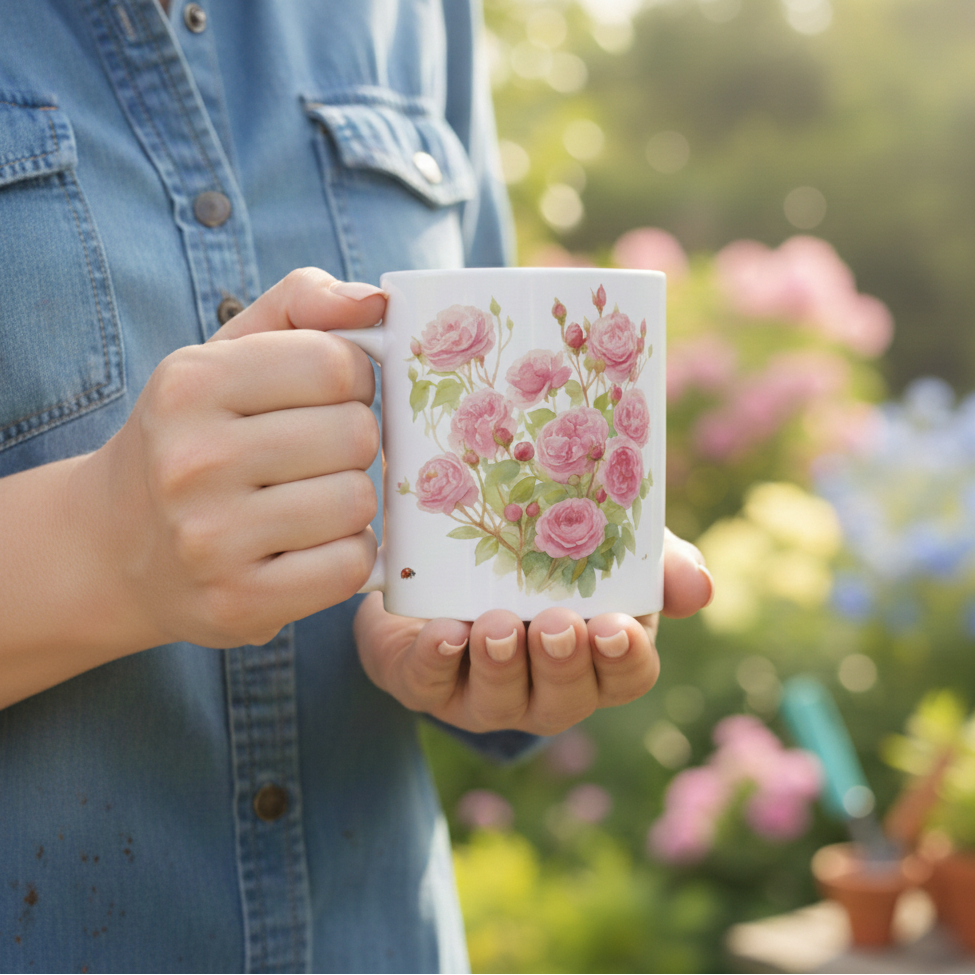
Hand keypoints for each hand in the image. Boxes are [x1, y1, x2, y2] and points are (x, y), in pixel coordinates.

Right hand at [75, 269, 385, 650]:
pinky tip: (311, 546)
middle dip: (353, 442)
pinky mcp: (238, 603)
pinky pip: (349, 565)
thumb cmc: (194, 438)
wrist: (114, 547)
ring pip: (358, 501)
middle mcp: (191, 461)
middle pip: (356, 434)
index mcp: (190, 384)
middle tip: (316, 456)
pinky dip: (347, 553)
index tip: (328, 397)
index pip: (335, 364)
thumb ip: (301, 304)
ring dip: (351, 500)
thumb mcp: (225, 355)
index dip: (353, 380)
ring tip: (308, 501)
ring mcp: (210, 540)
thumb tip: (377, 301)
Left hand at [353, 529, 712, 735]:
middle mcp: (546, 690)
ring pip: (499, 699)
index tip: (616, 626)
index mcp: (597, 659)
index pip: (626, 676)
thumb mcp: (603, 545)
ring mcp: (485, 694)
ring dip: (501, 664)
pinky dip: (436, 661)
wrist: (447, 561)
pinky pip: (430, 685)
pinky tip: (443, 633)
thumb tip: (700, 586)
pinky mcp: (426, 683)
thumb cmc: (541, 558)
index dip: (624, 659)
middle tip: (556, 625)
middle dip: (561, 664)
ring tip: (497, 627)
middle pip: (565, 697)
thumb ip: (655, 559)